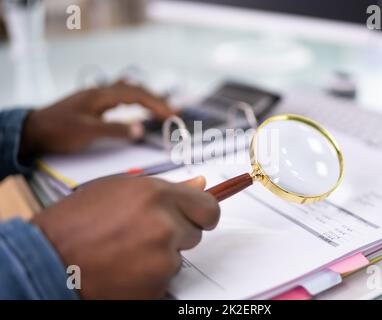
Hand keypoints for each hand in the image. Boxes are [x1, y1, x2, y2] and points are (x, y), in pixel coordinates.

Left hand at [20, 81, 174, 155]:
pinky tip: (135, 104)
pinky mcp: (93, 103)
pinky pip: (119, 96)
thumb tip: (141, 130)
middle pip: (135, 90)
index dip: (157, 104)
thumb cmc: (59, 131)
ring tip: (160, 107)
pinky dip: (133, 99)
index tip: (172, 115)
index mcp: (102, 95)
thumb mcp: (88, 132)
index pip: (137, 95)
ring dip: (145, 98)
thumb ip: (115, 130)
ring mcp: (96, 96)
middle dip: (156, 100)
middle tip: (173, 112)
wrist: (34, 129)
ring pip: (127, 91)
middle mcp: (101, 91)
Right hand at [32, 176, 219, 298]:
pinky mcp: (155, 288)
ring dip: (160, 257)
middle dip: (176, 234)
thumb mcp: (119, 189)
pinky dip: (150, 278)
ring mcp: (161, 260)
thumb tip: (200, 185)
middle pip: (195, 233)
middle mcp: (165, 225)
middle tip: (142, 234)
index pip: (209, 207)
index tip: (195, 217)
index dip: (201, 213)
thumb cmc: (77, 222)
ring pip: (178, 258)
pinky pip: (165, 280)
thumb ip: (165, 189)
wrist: (46, 259)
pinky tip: (124, 270)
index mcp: (157, 196)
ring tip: (126, 252)